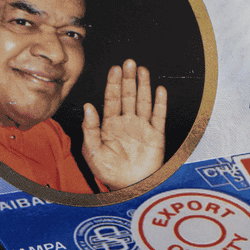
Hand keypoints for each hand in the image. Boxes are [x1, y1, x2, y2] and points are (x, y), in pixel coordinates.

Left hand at [81, 60, 167, 190]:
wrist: (128, 188)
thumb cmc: (108, 172)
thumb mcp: (92, 151)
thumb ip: (90, 128)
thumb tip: (88, 107)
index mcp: (110, 125)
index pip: (112, 99)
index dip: (113, 84)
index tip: (114, 69)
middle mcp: (126, 123)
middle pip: (128, 95)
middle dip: (128, 79)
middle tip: (128, 62)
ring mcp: (142, 128)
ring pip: (143, 101)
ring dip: (143, 85)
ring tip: (142, 69)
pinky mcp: (156, 135)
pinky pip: (159, 116)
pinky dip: (160, 103)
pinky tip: (160, 90)